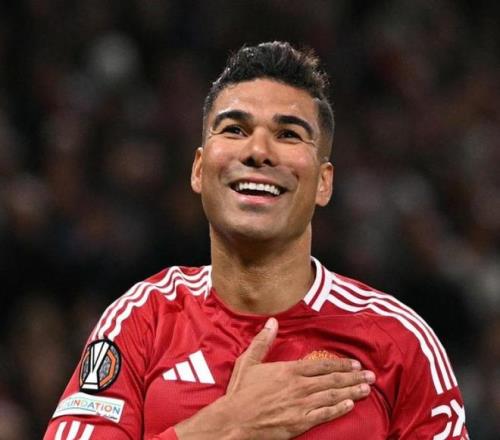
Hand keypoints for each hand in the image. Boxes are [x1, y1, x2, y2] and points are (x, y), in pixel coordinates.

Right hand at [174, 318, 374, 439]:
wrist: (235, 420)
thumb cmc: (241, 392)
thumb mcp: (249, 361)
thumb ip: (263, 341)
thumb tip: (272, 322)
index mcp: (289, 371)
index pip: (321, 365)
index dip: (340, 364)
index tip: (354, 364)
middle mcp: (299, 386)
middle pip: (332, 380)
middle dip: (353, 377)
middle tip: (370, 376)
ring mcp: (301, 405)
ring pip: (333, 396)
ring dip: (352, 392)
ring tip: (366, 389)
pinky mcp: (300, 421)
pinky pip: (325, 414)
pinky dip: (339, 409)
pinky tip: (350, 405)